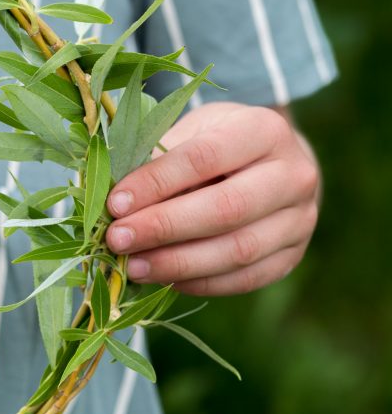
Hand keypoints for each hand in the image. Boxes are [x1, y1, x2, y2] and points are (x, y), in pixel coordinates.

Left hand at [105, 102, 319, 295]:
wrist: (273, 164)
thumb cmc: (217, 144)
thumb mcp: (190, 133)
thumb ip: (157, 160)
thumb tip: (113, 200)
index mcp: (263, 130)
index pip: (203, 159)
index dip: (156, 183)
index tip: (115, 203)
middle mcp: (293, 174)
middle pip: (225, 209)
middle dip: (164, 228)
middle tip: (117, 240)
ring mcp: (300, 219)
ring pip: (238, 250)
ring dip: (178, 263)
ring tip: (132, 267)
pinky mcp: (293, 255)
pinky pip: (245, 278)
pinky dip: (199, 283)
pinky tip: (162, 280)